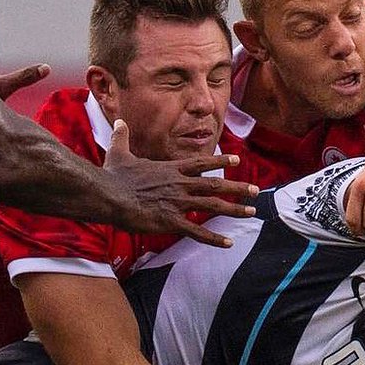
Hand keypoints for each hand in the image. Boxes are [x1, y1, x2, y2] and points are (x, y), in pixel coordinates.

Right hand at [102, 119, 257, 248]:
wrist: (109, 195)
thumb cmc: (114, 176)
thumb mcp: (119, 152)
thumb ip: (122, 136)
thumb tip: (118, 121)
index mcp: (171, 169)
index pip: (201, 163)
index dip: (221, 162)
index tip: (237, 161)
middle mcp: (180, 184)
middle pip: (215, 185)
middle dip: (238, 188)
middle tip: (255, 191)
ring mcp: (178, 203)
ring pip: (213, 207)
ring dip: (234, 209)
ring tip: (251, 212)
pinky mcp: (171, 222)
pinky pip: (197, 232)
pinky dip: (214, 238)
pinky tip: (229, 243)